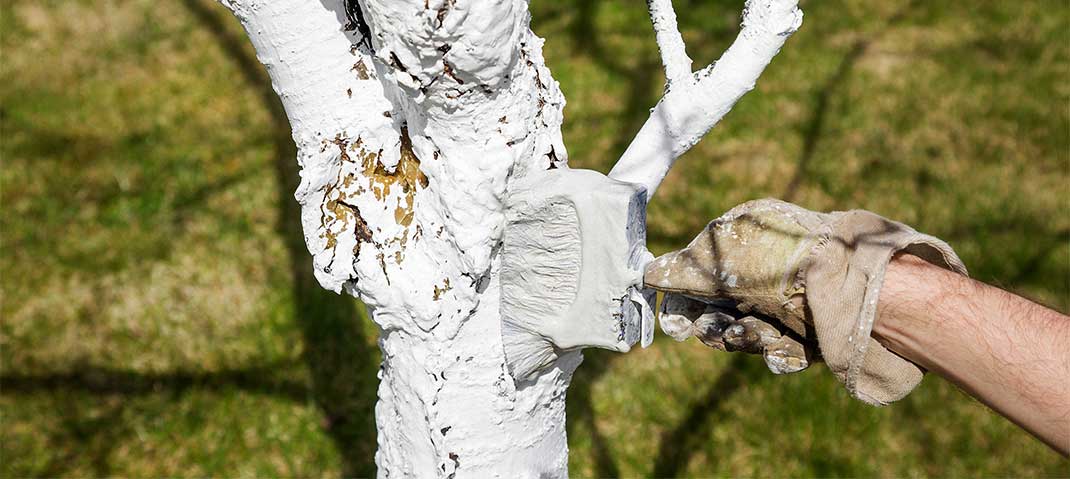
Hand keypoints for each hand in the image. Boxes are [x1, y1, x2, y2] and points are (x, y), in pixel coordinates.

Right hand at [645, 198, 966, 404]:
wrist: (862, 296)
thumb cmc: (786, 267)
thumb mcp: (723, 262)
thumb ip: (682, 271)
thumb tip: (646, 274)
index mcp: (746, 235)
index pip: (700, 269)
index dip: (684, 297)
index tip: (673, 321)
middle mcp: (767, 266)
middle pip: (721, 307)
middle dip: (714, 324)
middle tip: (714, 332)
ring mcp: (790, 299)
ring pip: (748, 332)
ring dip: (745, 339)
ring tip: (756, 334)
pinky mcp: (813, 332)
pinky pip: (781, 349)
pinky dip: (781, 353)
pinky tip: (789, 348)